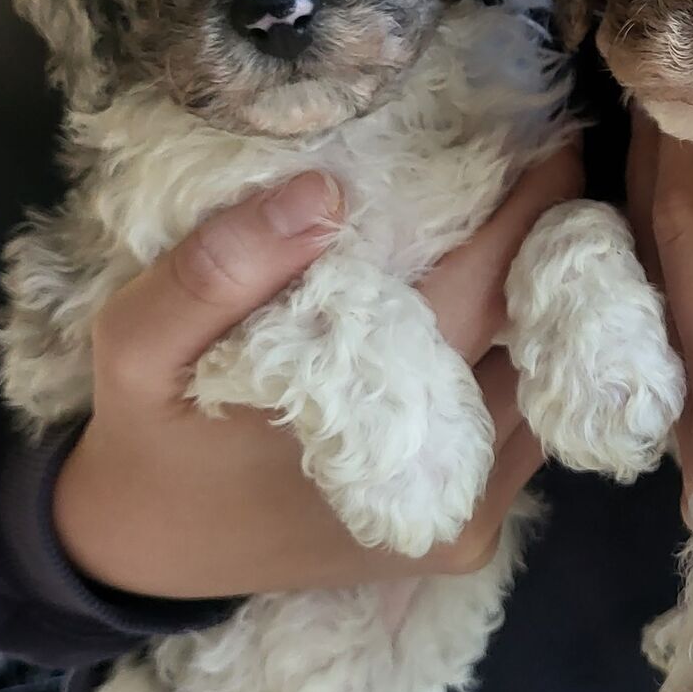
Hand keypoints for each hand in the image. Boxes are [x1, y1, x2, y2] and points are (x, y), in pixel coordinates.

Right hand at [53, 149, 582, 600]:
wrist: (151, 555)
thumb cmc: (149, 435)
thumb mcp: (137, 343)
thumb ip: (217, 268)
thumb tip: (324, 192)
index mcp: (369, 414)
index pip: (484, 284)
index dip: (530, 205)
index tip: (555, 136)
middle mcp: (441, 475)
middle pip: (535, 333)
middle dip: (551, 245)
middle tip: (554, 163)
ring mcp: (464, 512)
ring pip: (546, 386)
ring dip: (543, 308)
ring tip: (535, 227)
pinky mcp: (466, 534)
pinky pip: (525, 432)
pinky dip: (525, 366)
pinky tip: (504, 309)